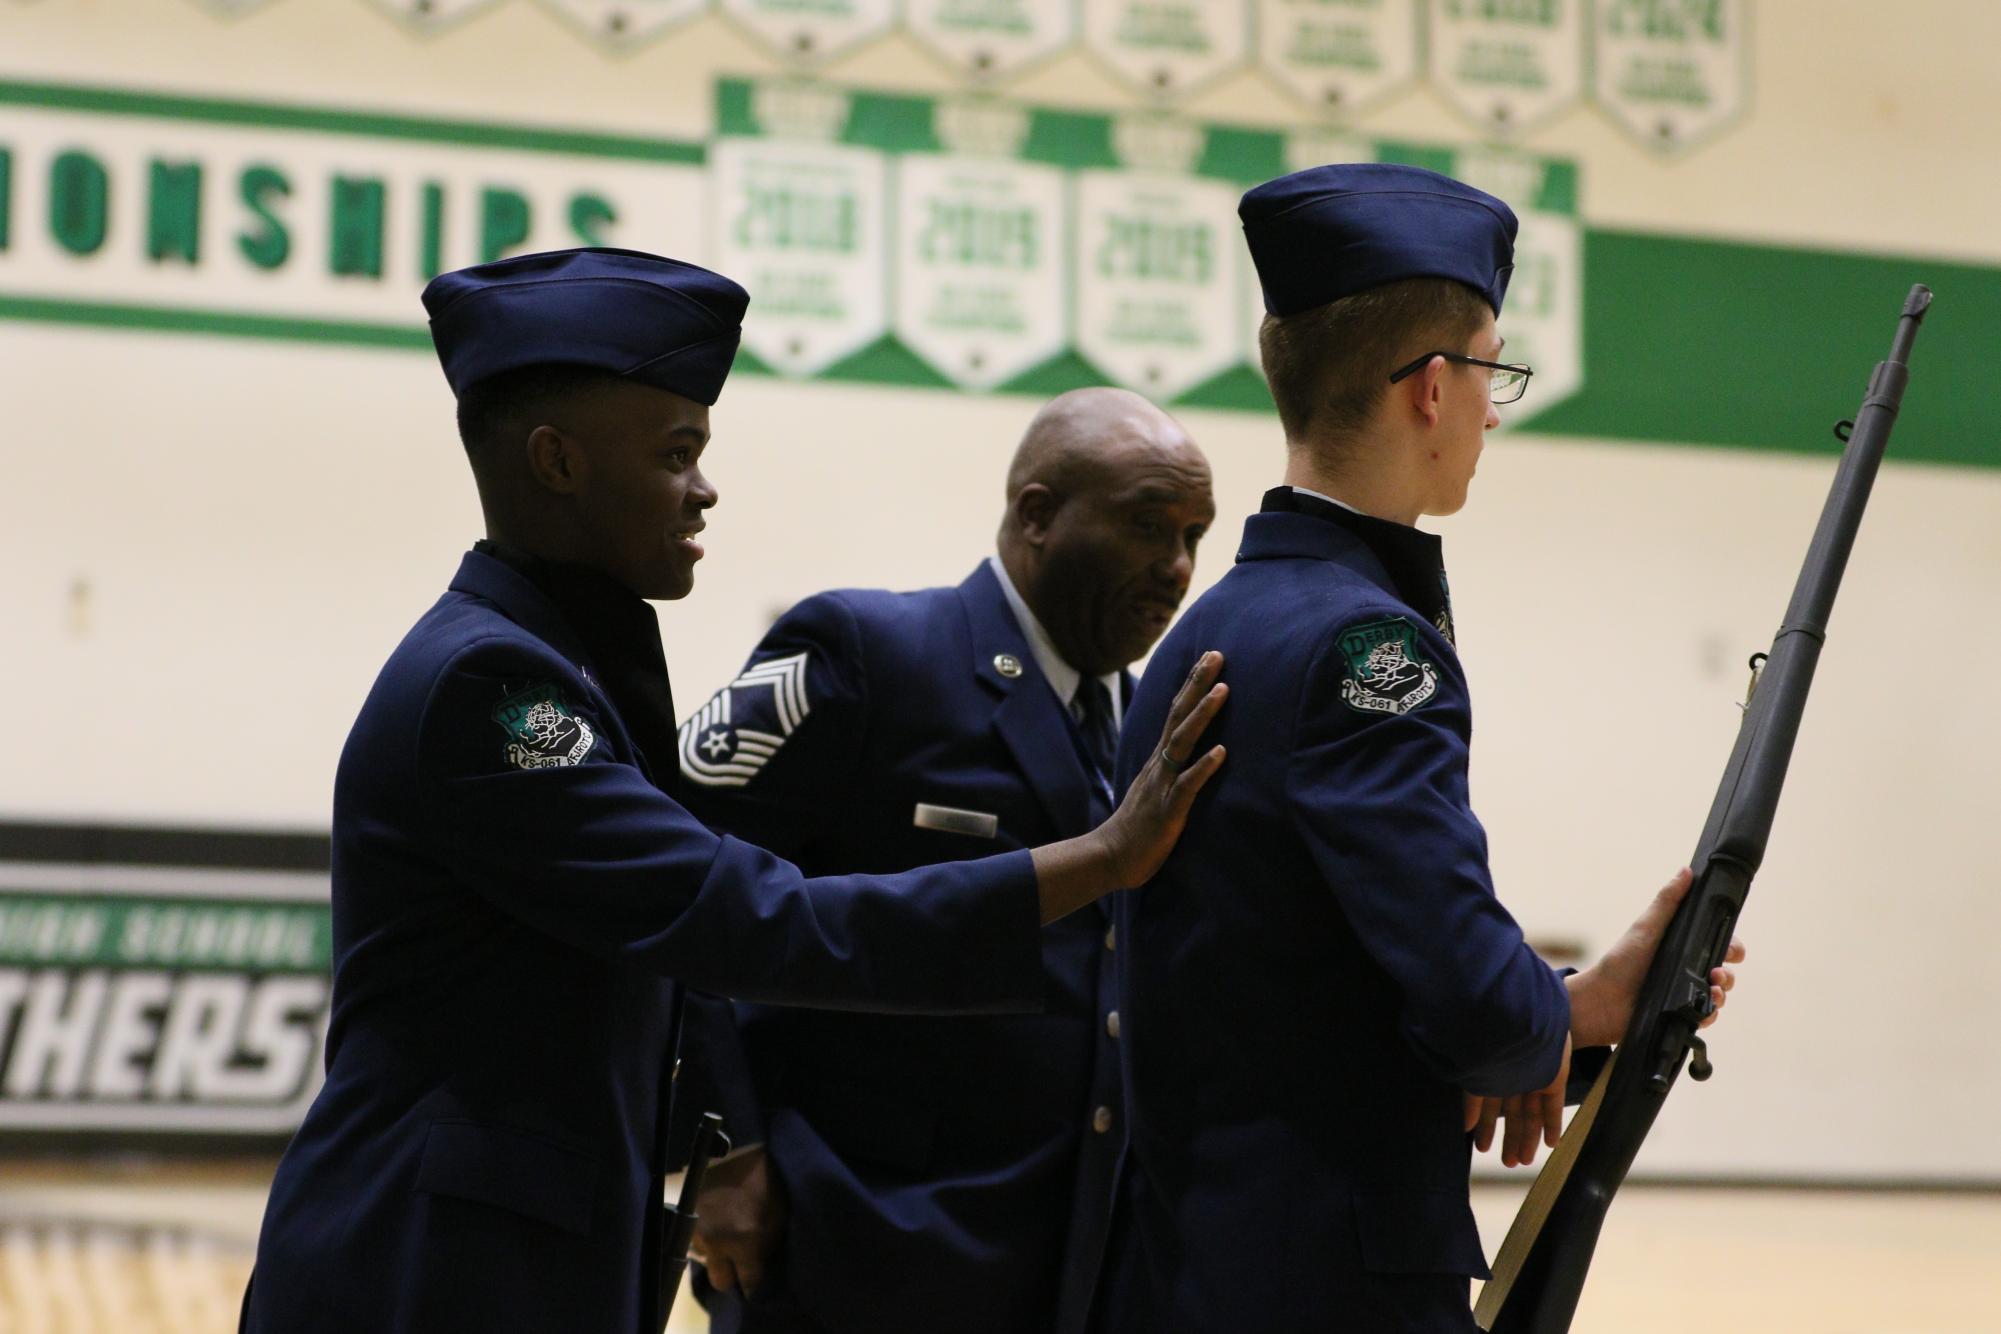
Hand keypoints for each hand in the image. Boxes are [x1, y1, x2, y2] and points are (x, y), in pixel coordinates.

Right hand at [689, 1145, 785, 1299]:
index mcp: (745, 1244)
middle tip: (740, 1266)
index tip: (754, 1288)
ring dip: (717, 1254)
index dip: (753, 1288)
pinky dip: (706, 1237)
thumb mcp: (778, 1222)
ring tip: (728, 1238)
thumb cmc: (771, 1188)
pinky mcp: (689, 1215)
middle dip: (732, 1276)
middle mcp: (718, 1242)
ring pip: (705, 1260)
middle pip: (721, 1281)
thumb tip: (758, 1273)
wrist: (747, 1154)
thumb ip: (766, 1252)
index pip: (747, 1283)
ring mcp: (700, 1229)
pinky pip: (696, 1239)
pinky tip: (717, 1224)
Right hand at [1031, 652, 1226, 922]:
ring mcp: (1163, 784)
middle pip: (1179, 715)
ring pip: (1183, 742)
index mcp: (1159, 758)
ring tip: (1223, 690)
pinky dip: (1204, 767)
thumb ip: (1172, 767)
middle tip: (1216, 654)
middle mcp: (1160, 764)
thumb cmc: (1139, 826)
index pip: (1176, 712)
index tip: (1209, 656)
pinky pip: (1188, 785)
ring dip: (1202, 714)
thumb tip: (1192, 749)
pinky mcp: (1168, 809)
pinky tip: (1221, 751)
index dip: (1192, 684)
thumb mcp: (1157, 787)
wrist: (1111, 855)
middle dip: (1197, 684)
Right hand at [1464, 1036, 1570, 1167]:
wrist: (1519, 1022)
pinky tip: (1551, 1144)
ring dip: (1528, 1138)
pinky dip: (1552, 1125)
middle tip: (1507, 1164)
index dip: (1486, 1127)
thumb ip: (1472, 1101)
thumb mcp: (1476, 1073)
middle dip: (1509, 1139)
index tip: (1481, 1148)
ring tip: (1524, 1162)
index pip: (1489, 1105)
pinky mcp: (1554, 1078)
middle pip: (1512, 1114)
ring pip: (1531, 1114)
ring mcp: (1535, 1077)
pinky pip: (1553, 1106)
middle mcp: (1513, 1075)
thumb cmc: (1489, 1042)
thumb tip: (1464, 1127)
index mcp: (1492, 1071)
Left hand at [1567, 867, 1746, 1048]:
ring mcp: (1685, 994)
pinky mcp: (1681, 1015)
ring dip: (1723, 992)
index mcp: (1682, 948)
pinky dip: (1711, 1013)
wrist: (1601, 1000)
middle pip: (1724, 971)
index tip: (1734, 951)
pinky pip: (1707, 1016)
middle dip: (1728, 972)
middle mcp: (1686, 970)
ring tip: (1713, 989)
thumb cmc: (1620, 961)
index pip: (1719, 945)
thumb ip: (1667, 901)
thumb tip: (1686, 871)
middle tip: (1718, 973)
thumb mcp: (1645, 928)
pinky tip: (1705, 1008)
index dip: (1732, 947)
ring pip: (1719, 994)